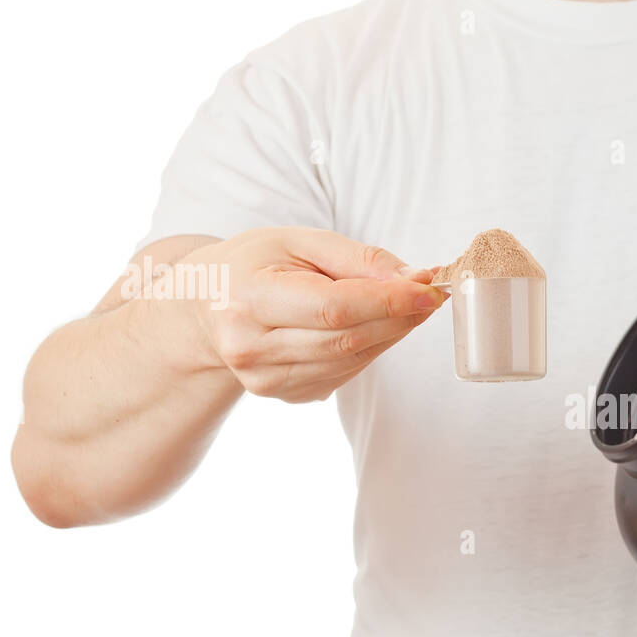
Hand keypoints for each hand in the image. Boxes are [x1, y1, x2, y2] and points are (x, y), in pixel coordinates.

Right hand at [184, 226, 446, 402]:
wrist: (206, 306)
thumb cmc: (255, 264)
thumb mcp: (299, 241)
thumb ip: (358, 259)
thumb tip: (415, 279)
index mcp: (249, 301)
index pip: (334, 308)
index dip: (389, 302)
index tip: (430, 288)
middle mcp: (252, 348)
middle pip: (348, 339)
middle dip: (399, 316)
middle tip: (430, 293)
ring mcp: (268, 380)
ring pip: (353, 359)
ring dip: (391, 333)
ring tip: (405, 305)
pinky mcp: (287, 395)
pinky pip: (346, 372)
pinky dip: (369, 347)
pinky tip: (368, 325)